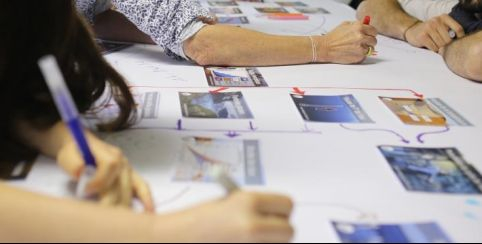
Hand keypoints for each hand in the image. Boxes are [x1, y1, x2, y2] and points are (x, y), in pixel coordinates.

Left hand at [56, 133, 153, 211]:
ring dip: (124, 204)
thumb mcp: (68, 154)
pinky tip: (149, 210)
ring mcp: (128, 169)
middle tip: (100, 214)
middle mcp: (122, 160)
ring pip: (130, 189)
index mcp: (108, 152)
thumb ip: (74, 163)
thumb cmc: (76, 152)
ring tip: (118, 219)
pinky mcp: (131, 177)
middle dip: (111, 200)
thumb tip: (82, 171)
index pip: (110, 166)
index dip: (99, 180)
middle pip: (121, 182)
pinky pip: (142, 187)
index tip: (86, 190)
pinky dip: (146, 199)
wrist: (83, 146)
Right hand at [161, 192, 293, 242]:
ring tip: (246, 238)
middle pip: (289, 230)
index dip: (281, 209)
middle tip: (265, 229)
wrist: (176, 238)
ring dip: (269, 242)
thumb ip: (256, 207)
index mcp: (248, 201)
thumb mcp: (229, 203)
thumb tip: (278, 215)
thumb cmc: (198, 220)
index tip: (274, 212)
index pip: (287, 205)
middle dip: (279, 229)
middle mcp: (252, 225)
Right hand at [317, 21, 377, 63]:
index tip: (369, 35)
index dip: (371, 33)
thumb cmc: (333, 37)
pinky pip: (365, 56)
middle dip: (369, 42)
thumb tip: (367, 25)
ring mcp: (361, 47)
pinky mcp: (359, 57)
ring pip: (371, 49)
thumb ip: (357, 25)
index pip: (374, 31)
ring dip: (366, 49)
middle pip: (374, 40)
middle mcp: (361, 37)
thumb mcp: (345, 25)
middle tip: (363, 43)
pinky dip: (360, 55)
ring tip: (356, 48)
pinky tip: (352, 53)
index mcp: (359, 27)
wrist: (325, 48)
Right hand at [405, 14, 464, 51]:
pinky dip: (434, 50)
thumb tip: (459, 43)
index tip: (458, 44)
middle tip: (444, 47)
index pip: (458, 29)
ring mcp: (428, 28)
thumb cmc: (430, 31)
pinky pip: (434, 48)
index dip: (460, 39)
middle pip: (449, 39)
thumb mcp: (441, 27)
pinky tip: (431, 47)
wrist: (413, 31)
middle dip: (447, 46)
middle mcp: (436, 21)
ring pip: (441, 44)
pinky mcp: (422, 36)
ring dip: (440, 49)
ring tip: (437, 47)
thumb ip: (450, 31)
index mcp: (444, 17)